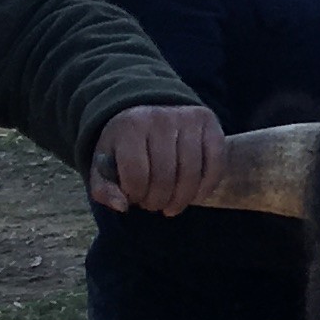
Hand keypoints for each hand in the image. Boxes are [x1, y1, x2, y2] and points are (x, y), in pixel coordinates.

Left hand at [87, 103, 227, 213]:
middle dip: (157, 201)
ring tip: (171, 205)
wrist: (150, 112)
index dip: (135, 195)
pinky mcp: (209, 122)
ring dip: (181, 200)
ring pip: (191, 174)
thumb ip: (103, 189)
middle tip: (153, 204)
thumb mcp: (104, 165)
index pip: (136, 174)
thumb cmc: (126, 147)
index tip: (133, 197)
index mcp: (130, 126)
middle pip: (165, 177)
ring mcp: (188, 118)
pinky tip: (194, 196)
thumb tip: (123, 206)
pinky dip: (206, 187)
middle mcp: (160, 118)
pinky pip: (215, 164)